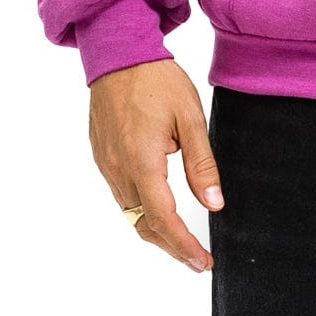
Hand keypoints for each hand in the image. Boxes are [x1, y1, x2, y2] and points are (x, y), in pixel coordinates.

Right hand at [88, 58, 224, 271]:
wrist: (118, 52)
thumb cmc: (156, 79)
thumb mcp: (189, 116)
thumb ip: (201, 163)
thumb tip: (214, 203)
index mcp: (142, 160)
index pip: (162, 218)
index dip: (183, 245)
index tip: (201, 262)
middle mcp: (119, 169)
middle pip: (143, 224)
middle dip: (170, 246)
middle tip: (196, 257)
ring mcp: (106, 165)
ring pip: (130, 213)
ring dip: (155, 230)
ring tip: (182, 238)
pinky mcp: (102, 157)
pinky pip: (121, 195)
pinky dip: (141, 209)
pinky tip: (158, 206)